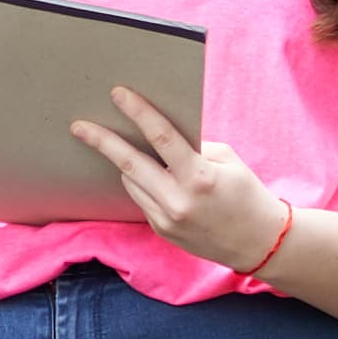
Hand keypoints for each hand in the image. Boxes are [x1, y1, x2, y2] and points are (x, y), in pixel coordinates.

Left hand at [71, 83, 284, 269]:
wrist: (258, 243)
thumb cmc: (247, 194)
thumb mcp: (227, 160)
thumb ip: (193, 147)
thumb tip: (158, 133)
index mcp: (199, 178)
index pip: (161, 138)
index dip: (138, 113)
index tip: (118, 94)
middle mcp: (179, 201)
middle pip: (130, 164)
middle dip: (103, 142)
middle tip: (80, 126)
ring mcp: (167, 220)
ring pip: (131, 182)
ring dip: (124, 163)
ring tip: (111, 143)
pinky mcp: (162, 231)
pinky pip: (141, 199)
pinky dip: (140, 182)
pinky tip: (142, 172)